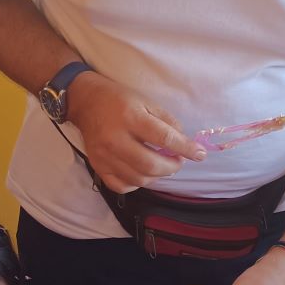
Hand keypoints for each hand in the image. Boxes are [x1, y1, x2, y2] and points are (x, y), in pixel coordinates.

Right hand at [68, 74, 205, 192]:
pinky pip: (121, 185)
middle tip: (178, 161)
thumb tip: (184, 142)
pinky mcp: (97, 166)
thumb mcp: (146, 101)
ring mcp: (104, 156)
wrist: (85, 102)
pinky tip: (142, 173)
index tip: (199, 154)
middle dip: (172, 167)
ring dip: (157, 176)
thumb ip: (167, 121)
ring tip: (163, 166)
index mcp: (131, 118)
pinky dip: (137, 183)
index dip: (186, 148)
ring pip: (138, 179)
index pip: (164, 138)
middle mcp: (116, 139)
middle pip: (150, 165)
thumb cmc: (118, 99)